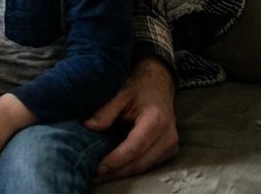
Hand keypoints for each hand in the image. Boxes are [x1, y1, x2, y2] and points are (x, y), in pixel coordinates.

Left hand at [85, 57, 177, 180]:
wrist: (158, 84)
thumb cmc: (139, 87)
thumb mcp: (121, 92)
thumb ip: (106, 110)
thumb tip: (89, 126)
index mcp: (156, 121)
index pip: (135, 147)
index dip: (116, 159)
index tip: (98, 167)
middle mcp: (168, 136)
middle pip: (140, 162)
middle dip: (117, 172)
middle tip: (94, 175)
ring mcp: (170, 146)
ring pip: (144, 167)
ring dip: (123, 173)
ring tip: (100, 175)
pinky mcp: (168, 151)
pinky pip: (148, 164)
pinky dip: (130, 168)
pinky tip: (113, 169)